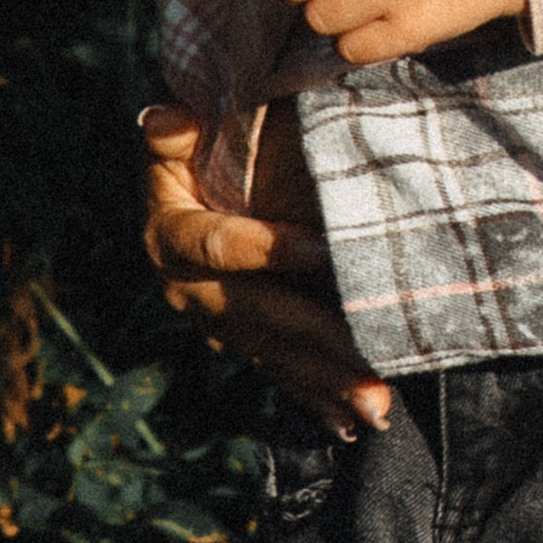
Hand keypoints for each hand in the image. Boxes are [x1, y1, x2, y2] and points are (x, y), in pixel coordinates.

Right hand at [138, 102, 392, 438]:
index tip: (323, 248)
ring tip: (377, 406)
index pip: (218, 246)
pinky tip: (351, 424)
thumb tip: (165, 118)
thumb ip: (174, 129)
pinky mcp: (240, 341)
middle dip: (316, 344)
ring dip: (326, 383)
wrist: (187, 178)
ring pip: (274, 355)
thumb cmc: (197, 141)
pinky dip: (315, 397)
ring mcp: (215, 323)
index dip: (267, 248)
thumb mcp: (179, 131)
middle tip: (371, 366)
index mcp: (170, 236)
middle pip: (257, 317)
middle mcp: (188, 291)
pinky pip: (278, 370)